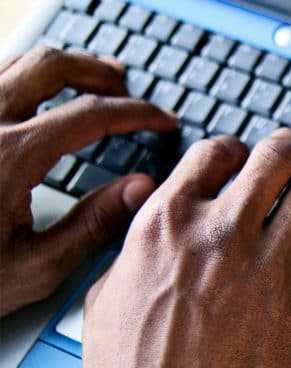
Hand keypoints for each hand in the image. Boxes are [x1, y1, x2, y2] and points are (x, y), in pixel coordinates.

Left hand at [0, 47, 176, 316]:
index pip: (91, 114)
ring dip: (64, 67)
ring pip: (19, 62)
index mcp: (9, 157)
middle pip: (52, 67)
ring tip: (93, 80)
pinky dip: (27, 76)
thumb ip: (94, 224)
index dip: (136, 112)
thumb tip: (140, 189)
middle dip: (99, 72)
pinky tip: (41, 95)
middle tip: (128, 89)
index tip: (161, 120)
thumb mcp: (35, 267)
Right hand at [82, 129, 290, 367]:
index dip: (233, 149)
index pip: (214, 154)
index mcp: (169, 223)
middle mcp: (222, 231)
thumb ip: (133, 236)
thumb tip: (148, 200)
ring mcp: (267, 261)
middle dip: (286, 147)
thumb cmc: (134, 365)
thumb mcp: (107, 288)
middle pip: (272, 158)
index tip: (241, 155)